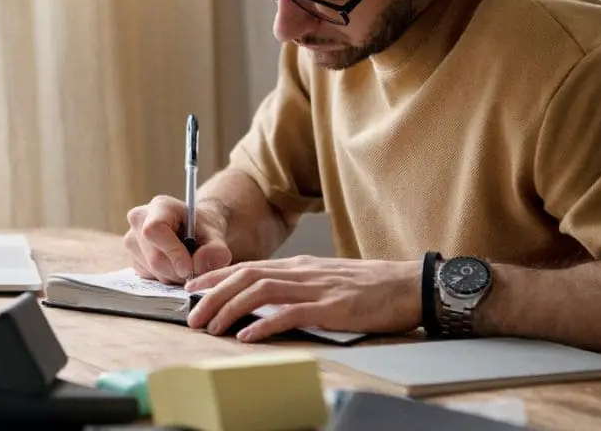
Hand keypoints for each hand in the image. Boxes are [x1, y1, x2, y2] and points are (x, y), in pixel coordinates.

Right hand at [123, 195, 232, 283]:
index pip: (154, 230)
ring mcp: (131, 239)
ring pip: (151, 270)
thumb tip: (198, 266)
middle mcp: (139, 220)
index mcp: (159, 206)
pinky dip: (165, 278)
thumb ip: (215, 251)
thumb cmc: (203, 231)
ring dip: (173, 276)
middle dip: (177, 271)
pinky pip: (148, 277)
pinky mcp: (132, 257)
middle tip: (195, 271)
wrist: (195, 233)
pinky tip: (174, 266)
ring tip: (186, 265)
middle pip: (153, 257)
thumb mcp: (216, 237)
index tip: (189, 268)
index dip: (172, 252)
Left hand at [184, 255, 421, 341]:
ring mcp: (316, 288)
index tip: (192, 288)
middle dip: (213, 295)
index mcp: (300, 266)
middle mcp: (302, 272)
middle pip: (246, 277)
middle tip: (191, 315)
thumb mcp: (326, 279)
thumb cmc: (370, 287)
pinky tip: (247, 335)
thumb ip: (298, 285)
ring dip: (230, 309)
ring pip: (260, 292)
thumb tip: (267, 298)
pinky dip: (264, 324)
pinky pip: (290, 313)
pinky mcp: (331, 307)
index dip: (216, 277)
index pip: (248, 266)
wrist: (409, 284)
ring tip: (211, 326)